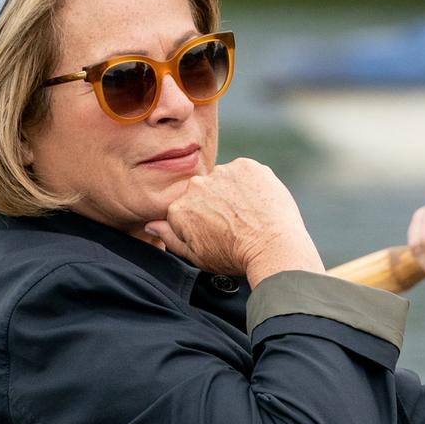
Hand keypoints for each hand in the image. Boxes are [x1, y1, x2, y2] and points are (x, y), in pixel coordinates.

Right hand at [142, 158, 323, 284]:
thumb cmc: (235, 257)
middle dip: (215, 203)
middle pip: (202, 191)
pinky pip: (244, 171)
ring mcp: (222, 173)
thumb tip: (151, 224)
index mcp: (179, 208)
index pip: (184, 207)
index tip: (217, 231)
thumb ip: (170, 237)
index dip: (202, 220)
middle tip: (235, 222)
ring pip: (224, 179)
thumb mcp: (197, 256)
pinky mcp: (246, 166)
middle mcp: (196, 186)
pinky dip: (251, 183)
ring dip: (232, 191)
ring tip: (249, 213)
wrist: (273, 248)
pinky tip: (258, 202)